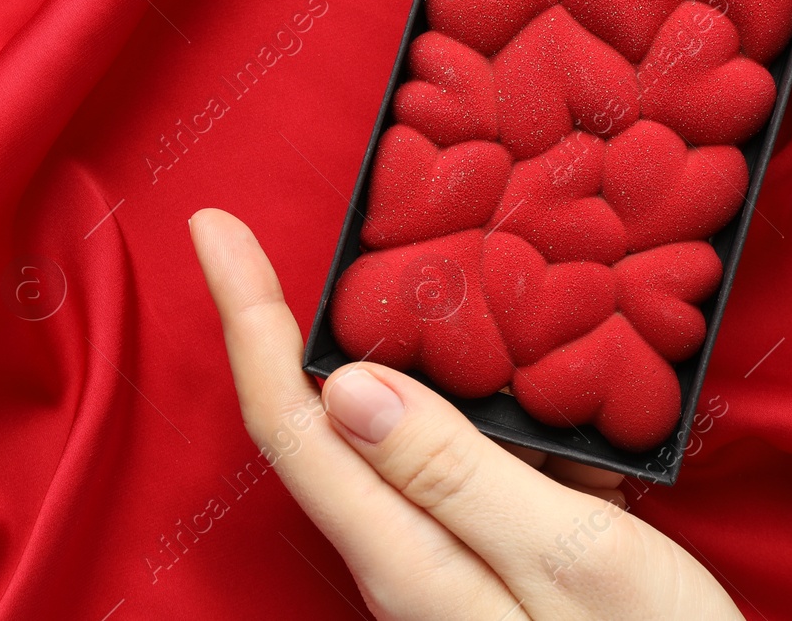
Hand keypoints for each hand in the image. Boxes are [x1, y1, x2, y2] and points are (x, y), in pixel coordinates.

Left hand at [188, 208, 740, 619]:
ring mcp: (443, 563)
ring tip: (458, 287)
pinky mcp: (489, 563)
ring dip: (423, 360)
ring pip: (404, 433)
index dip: (244, 316)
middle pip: (328, 418)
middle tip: (328, 232)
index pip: (289, 420)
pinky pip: (467, 466)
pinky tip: (547, 390)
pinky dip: (495, 414)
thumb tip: (348, 386)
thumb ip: (460, 476)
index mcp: (404, 556)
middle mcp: (403, 559)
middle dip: (309, 319)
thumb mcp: (579, 560)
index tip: (213, 228)